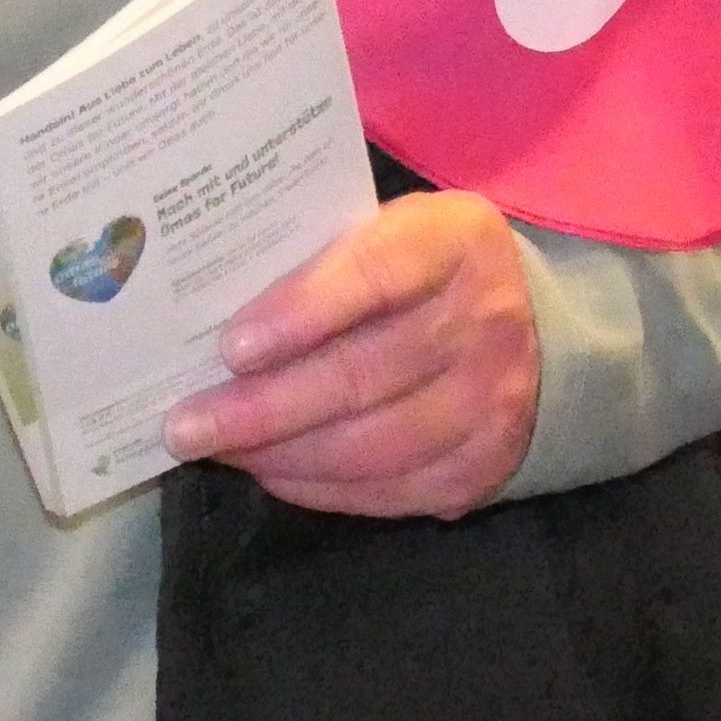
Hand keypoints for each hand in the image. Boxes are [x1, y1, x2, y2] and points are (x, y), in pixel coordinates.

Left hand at [161, 192, 537, 517]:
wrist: (536, 329)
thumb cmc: (427, 269)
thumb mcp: (393, 229)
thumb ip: (323, 255)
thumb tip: (213, 310)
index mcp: (457, 241)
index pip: (376, 274)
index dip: (302, 311)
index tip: (231, 348)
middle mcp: (486, 322)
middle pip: (363, 374)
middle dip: (263, 407)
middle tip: (184, 425)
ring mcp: (493, 403)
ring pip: (371, 446)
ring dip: (281, 455)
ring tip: (216, 451)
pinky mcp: (482, 467)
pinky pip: (388, 491)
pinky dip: (319, 487)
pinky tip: (269, 472)